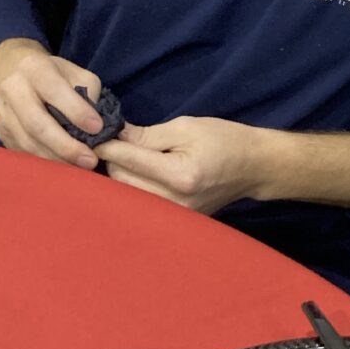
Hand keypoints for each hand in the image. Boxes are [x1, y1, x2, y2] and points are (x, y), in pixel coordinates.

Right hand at [0, 39, 105, 169]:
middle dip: (66, 146)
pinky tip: (62, 167)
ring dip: (56, 159)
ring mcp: (3, 114)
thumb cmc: (53, 75)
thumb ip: (88, 92)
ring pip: (28, 143)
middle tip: (90, 160)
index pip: (55, 92)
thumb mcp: (74, 73)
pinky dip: (44, 162)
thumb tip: (94, 124)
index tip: (97, 128)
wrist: (14, 72)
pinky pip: (22, 152)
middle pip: (37, 124)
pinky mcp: (1, 132)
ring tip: (80, 167)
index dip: (76, 111)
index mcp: (35, 69)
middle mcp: (13, 90)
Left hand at [100, 117, 266, 214]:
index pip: (129, 160)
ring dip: (120, 176)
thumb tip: (114, 136)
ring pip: (127, 196)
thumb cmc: (224, 140)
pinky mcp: (175, 221)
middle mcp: (175, 201)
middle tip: (113, 143)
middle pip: (122, 182)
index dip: (109, 146)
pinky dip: (133, 188)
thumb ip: (148, 135)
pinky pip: (141, 204)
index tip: (95, 135)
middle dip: (113, 161)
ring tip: (123, 158)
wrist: (254, 166)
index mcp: (180, 175)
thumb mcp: (187, 127)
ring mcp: (175, 216)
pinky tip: (136, 174)